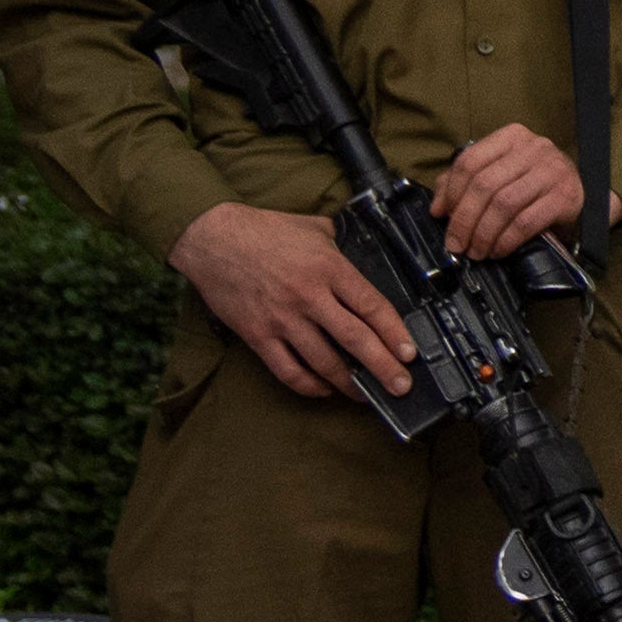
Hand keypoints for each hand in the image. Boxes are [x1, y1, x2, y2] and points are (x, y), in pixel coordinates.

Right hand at [180, 202, 413, 401]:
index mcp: (330, 269)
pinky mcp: (257, 334)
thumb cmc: (264, 230)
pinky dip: (308, 385)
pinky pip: (287, 369)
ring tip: (365, 395)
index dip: (396, 334)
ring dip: (348, 383)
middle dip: (383, 368)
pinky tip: (323, 389)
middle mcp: (309, 297)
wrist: (212, 237)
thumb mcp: (314, 227)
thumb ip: (341, 244)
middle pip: (356, 340)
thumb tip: (362, 253)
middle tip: (401, 387)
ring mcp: (282, 318)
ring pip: (324, 361)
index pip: (373, 307)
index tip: (410, 353)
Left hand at [430, 123, 590, 258]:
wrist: (585, 195)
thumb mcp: (501, 175)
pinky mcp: (567, 196)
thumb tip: (438, 208)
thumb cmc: (534, 186)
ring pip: (504, 204)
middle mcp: (535, 148)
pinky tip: (498, 250)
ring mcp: (553, 171)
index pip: (470, 161)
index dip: (450, 191)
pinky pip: (526, 222)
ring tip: (476, 251)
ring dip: (484, 233)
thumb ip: (465, 182)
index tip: (441, 216)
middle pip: (484, 184)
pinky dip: (506, 240)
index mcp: (512, 137)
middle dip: (464, 219)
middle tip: (456, 243)